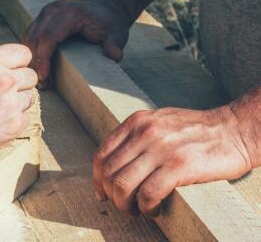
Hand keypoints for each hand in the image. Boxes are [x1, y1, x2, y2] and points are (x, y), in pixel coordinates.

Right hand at [0, 44, 37, 176]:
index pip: (24, 53)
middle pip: (31, 76)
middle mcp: (4, 80)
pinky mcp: (15, 125)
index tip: (12, 70)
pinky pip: (26, 117)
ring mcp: (11, 104)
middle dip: (20, 83)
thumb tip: (0, 57)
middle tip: (5, 93)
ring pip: (30, 97)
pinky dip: (15, 120)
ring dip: (18, 102)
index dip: (18, 62)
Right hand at [22, 0, 131, 87]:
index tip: (44, 77)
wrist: (107, 8)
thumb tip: (114, 55)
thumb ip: (114, 44)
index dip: (43, 59)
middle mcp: (54, 10)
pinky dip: (31, 52)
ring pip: (29, 37)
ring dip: (30, 59)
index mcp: (69, 13)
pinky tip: (37, 68)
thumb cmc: (110, 22)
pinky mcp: (43, 18)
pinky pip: (31, 35)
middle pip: (34, 37)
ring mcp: (46, 12)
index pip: (48, 37)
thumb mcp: (117, 33)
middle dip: (34, 62)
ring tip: (40, 79)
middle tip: (41, 84)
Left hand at [93, 106, 252, 216]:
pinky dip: (145, 208)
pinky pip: (147, 194)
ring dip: (125, 205)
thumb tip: (116, 162)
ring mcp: (161, 149)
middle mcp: (144, 132)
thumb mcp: (159, 121)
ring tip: (137, 210)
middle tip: (123, 206)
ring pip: (122, 185)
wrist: (235, 130)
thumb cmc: (198, 130)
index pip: (102, 154)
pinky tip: (153, 210)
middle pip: (108, 172)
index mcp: (137, 122)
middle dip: (111, 195)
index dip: (97, 178)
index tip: (102, 192)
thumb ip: (137, 135)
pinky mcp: (178, 166)